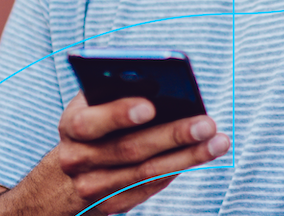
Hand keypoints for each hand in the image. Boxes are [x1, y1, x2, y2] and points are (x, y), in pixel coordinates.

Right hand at [57, 93, 229, 213]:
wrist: (65, 177)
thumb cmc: (94, 124)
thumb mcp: (94, 104)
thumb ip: (116, 90)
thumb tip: (157, 79)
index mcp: (71, 126)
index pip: (90, 122)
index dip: (118, 114)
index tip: (150, 106)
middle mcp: (77, 159)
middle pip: (129, 150)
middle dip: (172, 135)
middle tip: (207, 124)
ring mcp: (93, 186)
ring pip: (146, 173)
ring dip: (187, 157)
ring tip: (219, 142)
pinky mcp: (111, 204)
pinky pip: (151, 187)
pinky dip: (178, 169)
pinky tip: (203, 154)